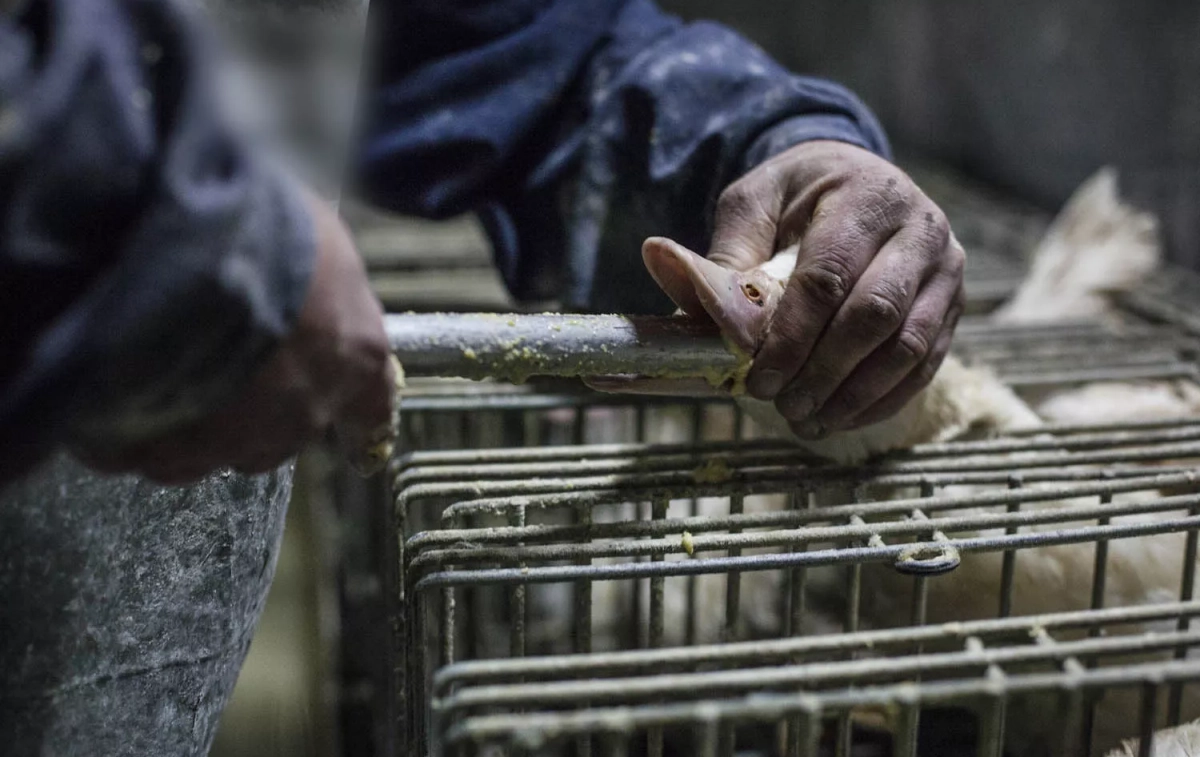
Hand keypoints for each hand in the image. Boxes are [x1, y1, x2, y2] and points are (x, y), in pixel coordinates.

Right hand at [77, 189, 395, 483]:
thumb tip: (310, 273)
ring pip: (217, 451)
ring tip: (161, 384)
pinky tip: (118, 401)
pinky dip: (136, 434)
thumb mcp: (319, 238)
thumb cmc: (271, 227)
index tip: (362, 446)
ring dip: (196, 426)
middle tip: (224, 370)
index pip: (372, 407)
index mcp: (356, 356)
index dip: (361, 421)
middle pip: (284, 433)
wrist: (197, 248)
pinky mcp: (176, 448)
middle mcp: (308, 409)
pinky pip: (155, 453)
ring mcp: (243, 436)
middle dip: (258, 412)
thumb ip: (321, 278)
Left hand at [708, 140, 964, 436]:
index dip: (791, 337)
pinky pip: (926, 363)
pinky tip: (842, 418)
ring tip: (807, 420)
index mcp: (865, 196)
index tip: (757, 379)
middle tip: (781, 405)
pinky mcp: (952, 306)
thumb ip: (723, 248)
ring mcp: (945, 270)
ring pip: (908, 347)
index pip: (829, 277)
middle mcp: (920, 229)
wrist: (856, 181)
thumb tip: (659, 262)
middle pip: (875, 315)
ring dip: (855, 394)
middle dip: (823, 371)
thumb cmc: (798, 198)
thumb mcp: (753, 204)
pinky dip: (882, 399)